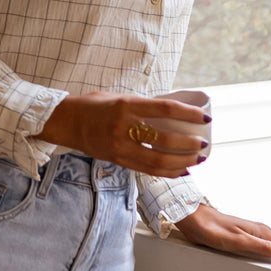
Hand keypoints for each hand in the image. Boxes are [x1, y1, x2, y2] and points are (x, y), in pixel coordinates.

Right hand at [38, 92, 210, 179]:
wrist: (66, 122)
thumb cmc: (94, 106)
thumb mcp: (120, 98)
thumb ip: (144, 107)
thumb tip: (174, 114)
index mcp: (127, 105)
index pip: (165, 110)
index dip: (188, 115)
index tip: (205, 118)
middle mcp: (123, 127)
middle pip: (165, 140)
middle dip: (189, 145)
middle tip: (204, 145)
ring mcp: (120, 147)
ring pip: (158, 160)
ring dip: (182, 162)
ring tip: (198, 160)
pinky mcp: (117, 160)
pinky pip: (147, 170)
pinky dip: (167, 172)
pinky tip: (181, 170)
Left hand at [175, 205, 270, 258]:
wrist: (194, 220)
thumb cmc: (213, 228)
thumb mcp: (239, 241)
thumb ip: (262, 246)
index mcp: (263, 231)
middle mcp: (260, 233)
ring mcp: (251, 237)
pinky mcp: (243, 241)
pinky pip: (259, 253)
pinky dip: (262, 262)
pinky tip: (260, 270)